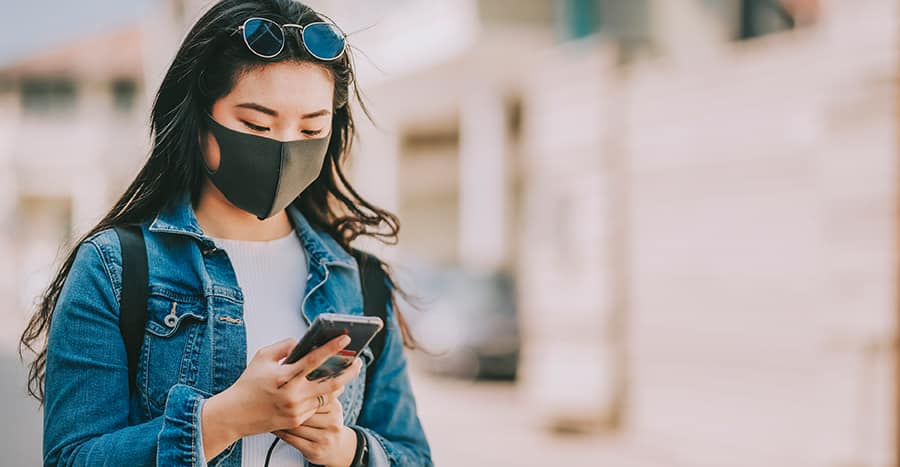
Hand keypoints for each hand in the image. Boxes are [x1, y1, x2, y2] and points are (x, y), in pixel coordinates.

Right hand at [203, 335, 361, 443]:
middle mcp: (293, 394)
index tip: (346, 337)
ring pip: (328, 395)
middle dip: (349, 370)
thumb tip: (303, 343)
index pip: (315, 359)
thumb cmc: (249, 383)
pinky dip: (324, 395)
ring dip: (339, 383)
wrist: (235, 415)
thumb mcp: (262, 357)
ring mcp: (296, 409)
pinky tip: (328, 387)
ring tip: (345, 372)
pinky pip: (318, 406)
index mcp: (285, 376)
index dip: (333, 347)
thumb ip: (284, 346)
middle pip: (332, 382)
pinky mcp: (298, 420)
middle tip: (358, 361)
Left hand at [274, 380, 359, 466]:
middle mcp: (332, 421)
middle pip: (303, 410)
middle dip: (286, 405)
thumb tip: (301, 366)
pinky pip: (291, 439)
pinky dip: (280, 432)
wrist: (337, 448)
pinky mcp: (315, 450)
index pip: (313, 394)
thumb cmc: (326, 422)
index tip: (282, 384)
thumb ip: (318, 390)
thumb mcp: (328, 405)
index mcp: (334, 406)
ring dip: (280, 419)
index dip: (296, 389)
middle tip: (271, 397)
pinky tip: (274, 426)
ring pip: (295, 425)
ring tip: (269, 411)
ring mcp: (325, 437)